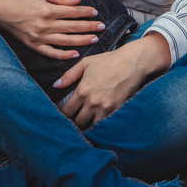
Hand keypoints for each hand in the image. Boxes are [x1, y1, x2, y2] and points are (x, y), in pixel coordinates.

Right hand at [0, 0, 104, 58]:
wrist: (2, 11)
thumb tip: (78, 0)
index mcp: (46, 10)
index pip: (72, 12)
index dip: (85, 12)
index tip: (95, 12)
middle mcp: (44, 25)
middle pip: (72, 27)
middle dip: (89, 27)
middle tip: (101, 27)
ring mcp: (39, 37)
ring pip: (66, 41)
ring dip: (82, 40)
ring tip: (94, 39)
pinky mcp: (34, 46)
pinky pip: (52, 53)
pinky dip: (65, 55)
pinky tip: (76, 53)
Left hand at [55, 34, 170, 127]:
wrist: (131, 64)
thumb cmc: (107, 61)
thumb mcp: (85, 64)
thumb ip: (69, 76)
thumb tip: (56, 85)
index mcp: (83, 91)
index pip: (68, 111)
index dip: (64, 115)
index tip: (64, 115)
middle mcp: (93, 102)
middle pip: (79, 122)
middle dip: (75, 122)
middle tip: (73, 121)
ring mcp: (106, 108)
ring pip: (92, 126)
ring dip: (87, 125)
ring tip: (85, 122)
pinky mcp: (117, 110)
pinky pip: (105, 124)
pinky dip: (100, 124)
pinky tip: (98, 121)